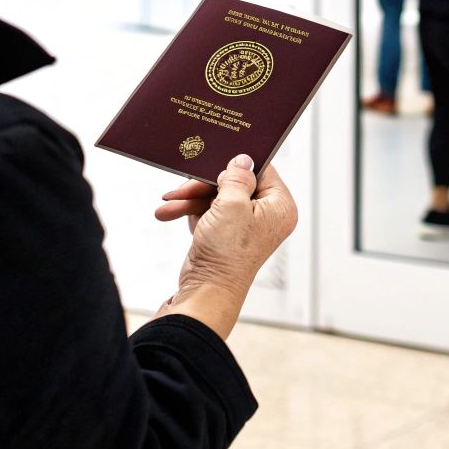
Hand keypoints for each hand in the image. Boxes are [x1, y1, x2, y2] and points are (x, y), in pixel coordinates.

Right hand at [151, 156, 296, 337]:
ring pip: (217, 197)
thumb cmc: (226, 253)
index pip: (261, 170)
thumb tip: (242, 159)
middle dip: (203, 186)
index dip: (236, 165)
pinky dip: (191, 212)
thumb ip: (237, 177)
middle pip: (234, 183)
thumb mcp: (231, 205)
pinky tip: (171, 212)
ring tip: (167, 204)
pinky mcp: (227, 234)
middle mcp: (267, 215)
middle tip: (182, 187)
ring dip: (190, 199)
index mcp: (280, 206)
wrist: (205, 290)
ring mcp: (246, 226)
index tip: (215, 158)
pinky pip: (210, 212)